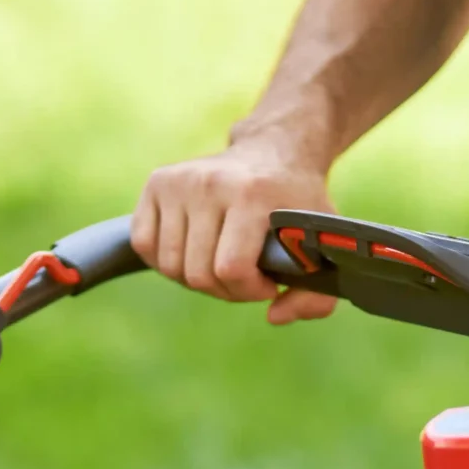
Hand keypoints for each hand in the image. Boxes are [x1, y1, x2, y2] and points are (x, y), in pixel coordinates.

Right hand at [130, 133, 337, 324]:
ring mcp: (179, 180)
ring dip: (197, 278)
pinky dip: (167, 261)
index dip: (249, 291)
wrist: (274, 152)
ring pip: (170, 266)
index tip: (268, 283)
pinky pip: (144, 244)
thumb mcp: (323, 247)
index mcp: (251, 195)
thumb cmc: (297, 208)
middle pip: (198, 274)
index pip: (230, 269)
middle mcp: (209, 183)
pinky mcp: (157, 182)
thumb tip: (273, 316)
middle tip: (245, 276)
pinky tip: (194, 252)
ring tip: (222, 263)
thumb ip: (316, 297)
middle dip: (225, 290)